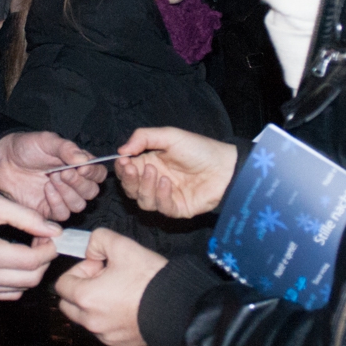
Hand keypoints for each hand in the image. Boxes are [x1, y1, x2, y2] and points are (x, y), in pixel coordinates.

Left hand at [0, 132, 105, 220]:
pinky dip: (57, 203)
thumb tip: (85, 160)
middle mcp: (74, 183)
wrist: (3, 159)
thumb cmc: (27, 147)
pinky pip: (62, 214)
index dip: (93, 173)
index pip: (98, 174)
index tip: (81, 168)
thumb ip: (67, 148)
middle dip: (78, 183)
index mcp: (79, 165)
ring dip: (67, 193)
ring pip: (79, 205)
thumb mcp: (48, 141)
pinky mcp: (49, 210)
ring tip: (51, 178)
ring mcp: (62, 198)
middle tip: (62, 172)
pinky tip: (46, 190)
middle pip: (92, 192)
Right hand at [0, 191, 61, 300]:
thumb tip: (54, 230)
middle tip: (42, 241)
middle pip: (30, 279)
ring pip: (21, 290)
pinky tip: (16, 260)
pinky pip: (8, 294)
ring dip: (33, 271)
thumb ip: (27, 217)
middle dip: (44, 261)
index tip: (52, 236)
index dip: (49, 249)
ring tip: (29, 248)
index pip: (30, 261)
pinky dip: (19, 280)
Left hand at [54, 228, 166, 345]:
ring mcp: (105, 336)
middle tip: (105, 279)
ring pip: (86, 320)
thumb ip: (98, 240)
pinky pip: (105, 332)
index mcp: (86, 297)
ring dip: (95, 306)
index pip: (62, 284)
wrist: (178, 306)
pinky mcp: (120, 345)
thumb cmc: (149, 278)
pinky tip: (129, 307)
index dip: (78, 271)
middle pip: (69, 305)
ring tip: (120, 293)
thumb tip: (91, 250)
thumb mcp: (122, 245)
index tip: (98, 266)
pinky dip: (110, 320)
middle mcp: (91, 321)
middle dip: (81, 290)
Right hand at [115, 127, 236, 218]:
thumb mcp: (169, 136)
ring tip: (154, 172)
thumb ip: (143, 138)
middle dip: (129, 180)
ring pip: (143, 201)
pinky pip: (161, 207)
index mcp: (150, 164)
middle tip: (132, 169)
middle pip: (131, 188)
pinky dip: (160, 196)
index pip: (127, 171)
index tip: (122, 161)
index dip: (122, 168)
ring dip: (144, 187)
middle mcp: (155, 182)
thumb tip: (120, 151)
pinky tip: (166, 183)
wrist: (225, 166)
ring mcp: (165, 197)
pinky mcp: (177, 209)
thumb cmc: (199, 149)